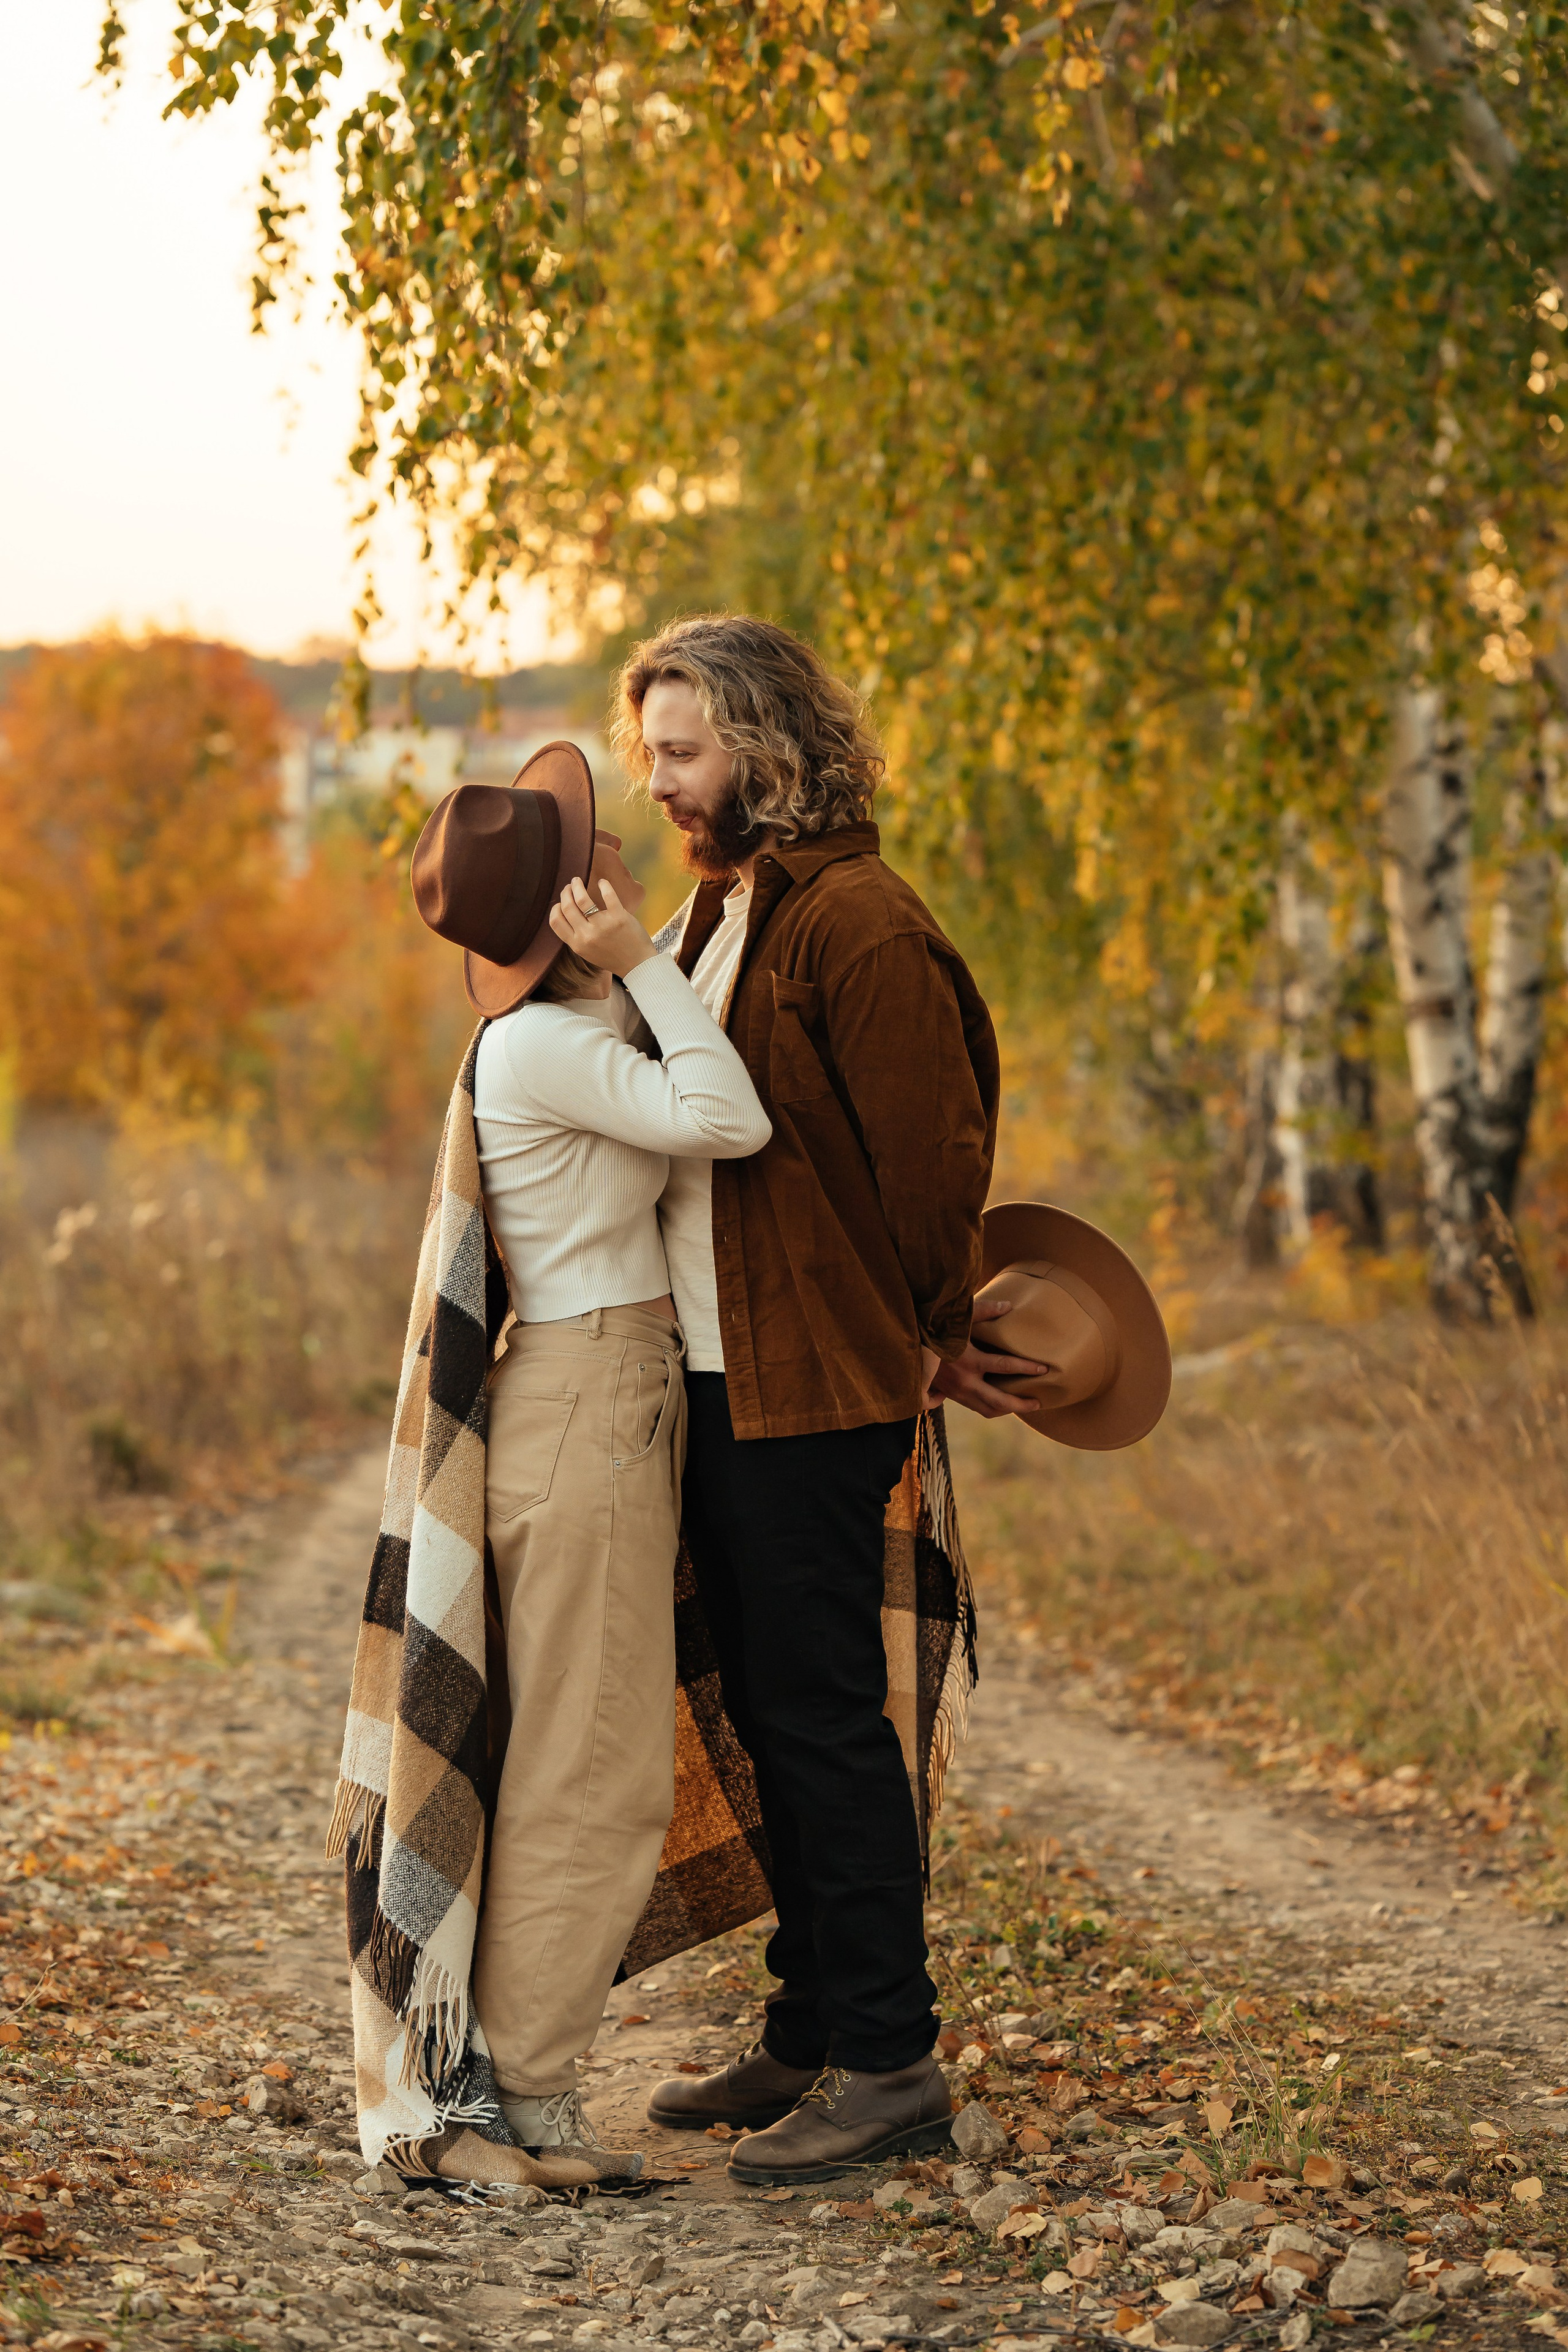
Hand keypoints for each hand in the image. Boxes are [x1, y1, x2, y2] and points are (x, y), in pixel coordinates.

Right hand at [548, 875, 655, 976]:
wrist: (637, 965)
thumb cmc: (613, 957)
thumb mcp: (588, 952)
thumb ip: (576, 936)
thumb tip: (566, 913)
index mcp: (577, 944)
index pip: (555, 921)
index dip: (555, 908)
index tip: (561, 902)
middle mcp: (587, 935)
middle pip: (567, 906)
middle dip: (566, 892)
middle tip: (570, 886)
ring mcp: (603, 925)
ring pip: (582, 899)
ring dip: (577, 886)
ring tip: (578, 881)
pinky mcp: (619, 917)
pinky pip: (608, 895)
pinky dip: (604, 885)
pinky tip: (602, 882)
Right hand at [925, 1298, 1046, 1420]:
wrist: (908, 1347)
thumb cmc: (934, 1328)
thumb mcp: (958, 1317)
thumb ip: (984, 1310)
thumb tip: (1009, 1306)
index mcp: (969, 1361)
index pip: (1005, 1366)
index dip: (1027, 1368)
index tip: (1044, 1369)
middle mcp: (965, 1381)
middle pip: (1000, 1401)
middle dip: (1021, 1403)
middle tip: (1038, 1402)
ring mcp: (957, 1392)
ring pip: (988, 1410)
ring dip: (1007, 1410)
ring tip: (1024, 1406)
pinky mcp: (952, 1396)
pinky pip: (977, 1408)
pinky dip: (992, 1408)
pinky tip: (1002, 1404)